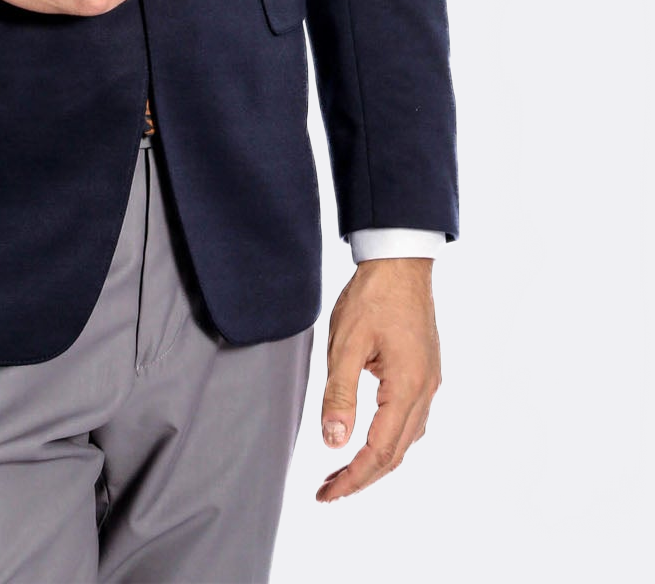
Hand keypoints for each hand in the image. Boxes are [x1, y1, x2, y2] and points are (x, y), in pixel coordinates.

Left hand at [316, 257, 440, 502]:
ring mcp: (429, 382)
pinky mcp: (425, 372)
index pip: (380, 451)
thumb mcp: (346, 343)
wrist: (400, 261)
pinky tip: (369, 438)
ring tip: (343, 471)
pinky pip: (410, 420)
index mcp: (407, 387)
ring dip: (376, 461)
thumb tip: (334, 442)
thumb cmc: (373, 296)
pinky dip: (388, 439)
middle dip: (362, 477)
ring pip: (406, 440)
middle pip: (396, 453)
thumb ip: (340, 394)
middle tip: (329, 491)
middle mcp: (425, 391)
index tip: (326, 493)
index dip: (352, 477)